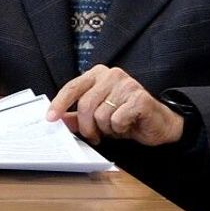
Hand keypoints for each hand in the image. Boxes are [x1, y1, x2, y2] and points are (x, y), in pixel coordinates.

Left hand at [46, 64, 184, 145]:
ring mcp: (127, 84)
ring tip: (116, 127)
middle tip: (94, 136)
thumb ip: (78, 115)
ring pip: (100, 115)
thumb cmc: (127, 117)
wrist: (159, 124)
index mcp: (98, 74)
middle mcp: (111, 75)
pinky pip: (117, 120)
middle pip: (84, 105)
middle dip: (86, 126)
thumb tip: (59, 119)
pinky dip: (120, 129)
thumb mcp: (97, 116)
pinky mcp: (140, 98)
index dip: (59, 104)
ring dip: (106, 129)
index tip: (50, 118)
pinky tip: (128, 125)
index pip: (73, 87)